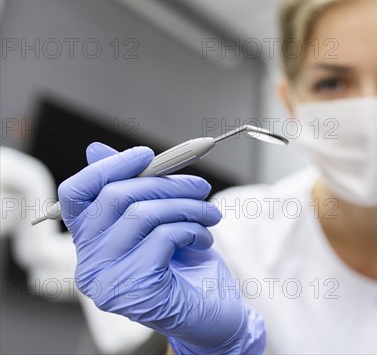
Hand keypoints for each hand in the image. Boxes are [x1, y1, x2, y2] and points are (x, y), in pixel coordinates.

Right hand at [59, 142, 264, 353]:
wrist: (214, 314)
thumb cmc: (187, 266)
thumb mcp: (159, 220)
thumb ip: (133, 188)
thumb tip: (95, 148)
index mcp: (90, 242)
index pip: (75, 194)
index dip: (108, 167)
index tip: (147, 155)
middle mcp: (90, 264)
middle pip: (115, 197)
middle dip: (167, 183)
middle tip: (200, 186)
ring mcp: (108, 281)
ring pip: (143, 214)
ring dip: (187, 206)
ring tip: (210, 215)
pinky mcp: (135, 291)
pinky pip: (163, 237)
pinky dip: (192, 229)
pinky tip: (203, 239)